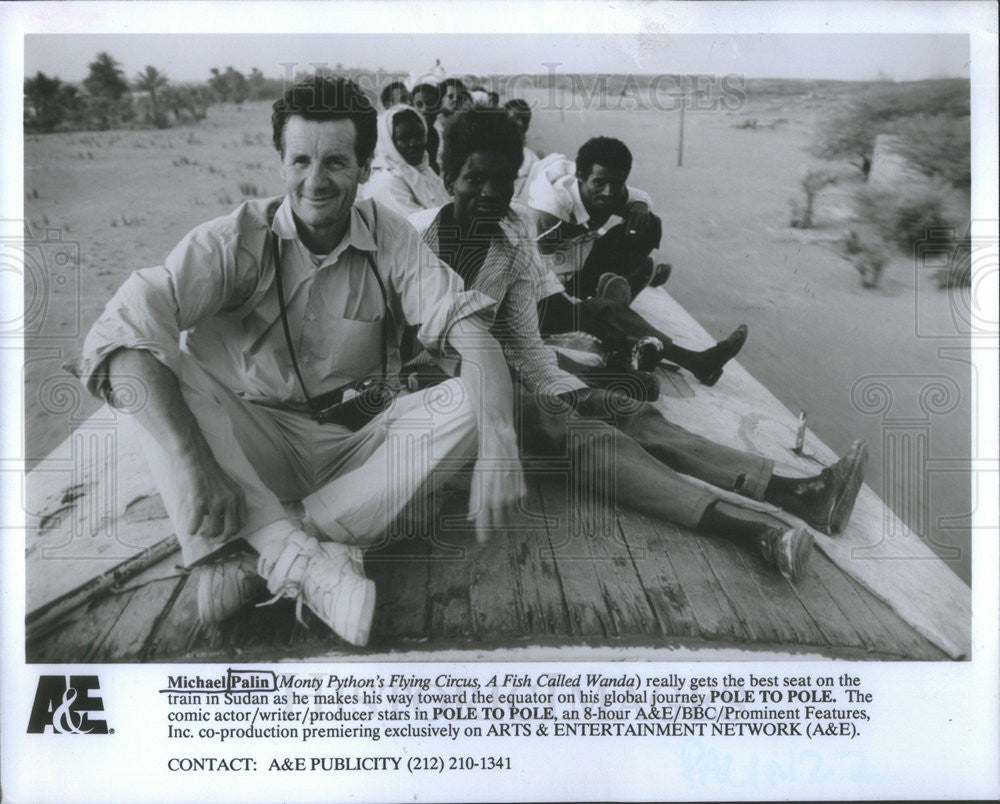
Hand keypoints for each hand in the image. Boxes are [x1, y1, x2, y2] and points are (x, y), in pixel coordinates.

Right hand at [172, 442, 246, 541]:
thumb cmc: (211, 475)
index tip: (225, 534)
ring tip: (202, 532)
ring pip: (214, 529)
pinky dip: (192, 529)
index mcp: (239, 496)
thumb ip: (230, 504)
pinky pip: (196, 523)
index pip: (243, 522)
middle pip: (231, 530)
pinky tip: (191, 530)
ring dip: (207, 535)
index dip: (234, 532)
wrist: (198, 459)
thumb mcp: (228, 488)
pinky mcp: (200, 500)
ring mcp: (215, 501)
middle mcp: (230, 500)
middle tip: (213, 539)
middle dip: (221, 539)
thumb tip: (223, 525)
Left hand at [468, 422, 526, 542]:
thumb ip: (474, 503)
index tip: (484, 541)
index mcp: (484, 498)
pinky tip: (509, 490)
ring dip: (505, 512)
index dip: (483, 534)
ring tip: (500, 496)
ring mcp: (512, 497)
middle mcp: (498, 500)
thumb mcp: (475, 483)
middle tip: (493, 520)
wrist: (500, 447)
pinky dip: (514, 502)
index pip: (483, 523)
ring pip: (509, 514)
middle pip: (498, 523)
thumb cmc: (485, 465)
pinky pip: (519, 505)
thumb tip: (471, 519)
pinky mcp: (522, 491)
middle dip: (495, 524)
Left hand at [623, 201, 650, 237]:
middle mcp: (637, 214)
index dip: (627, 229)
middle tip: (632, 236)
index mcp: (631, 213)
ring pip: (641, 225)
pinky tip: (643, 230)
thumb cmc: (632, 211)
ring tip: (638, 234)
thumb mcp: (627, 213)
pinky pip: (646, 223)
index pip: (629, 223)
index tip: (626, 234)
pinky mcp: (647, 215)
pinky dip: (644, 227)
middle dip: (633, 231)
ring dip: (640, 231)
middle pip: (635, 225)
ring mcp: (642, 214)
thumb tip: (621, 224)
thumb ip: (624, 218)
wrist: (640, 204)